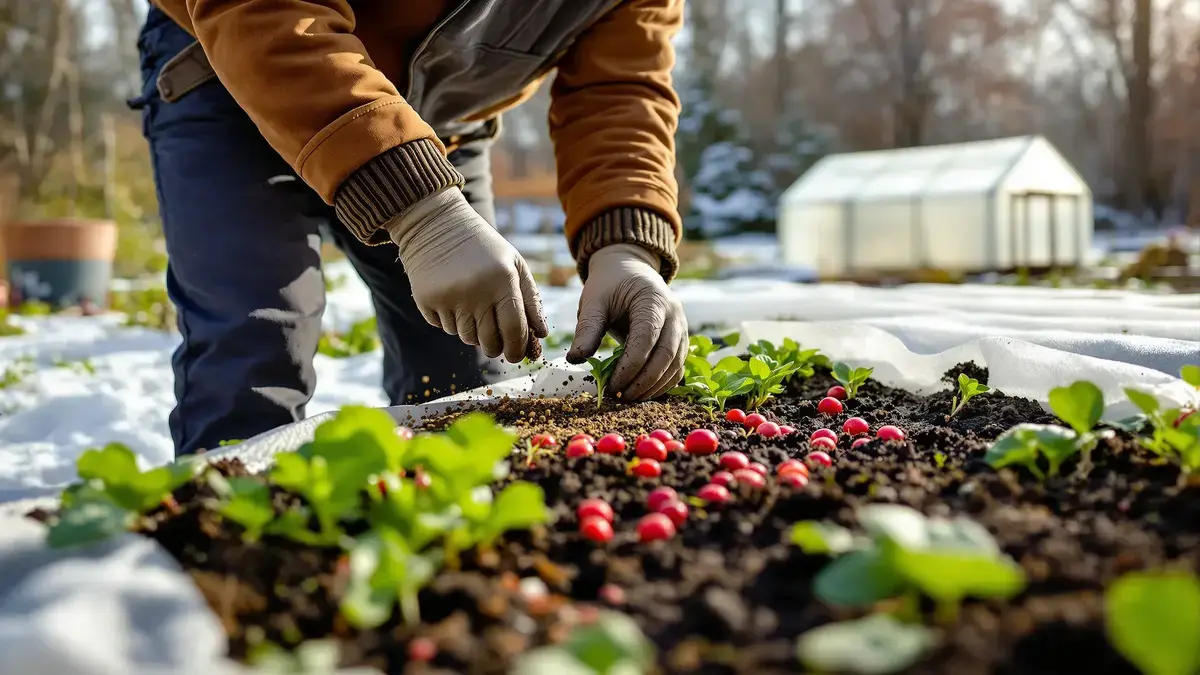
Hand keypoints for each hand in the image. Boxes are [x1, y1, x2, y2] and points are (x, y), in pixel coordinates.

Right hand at [387, 188, 548, 362]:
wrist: (437, 224)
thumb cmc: (484, 247)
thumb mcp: (514, 264)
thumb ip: (531, 299)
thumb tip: (541, 335)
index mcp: (502, 280)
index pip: (514, 330)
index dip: (517, 348)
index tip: (518, 356)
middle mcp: (475, 291)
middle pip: (489, 342)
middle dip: (497, 348)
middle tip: (498, 344)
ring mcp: (449, 297)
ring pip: (466, 338)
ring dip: (474, 333)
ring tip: (474, 311)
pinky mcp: (427, 301)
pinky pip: (445, 327)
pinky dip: (453, 321)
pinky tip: (454, 299)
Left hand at [566, 244, 686, 400]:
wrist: (630, 271)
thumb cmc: (610, 285)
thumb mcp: (594, 301)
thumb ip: (587, 329)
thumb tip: (575, 359)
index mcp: (653, 300)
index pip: (646, 338)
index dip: (630, 366)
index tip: (611, 385)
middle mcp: (674, 314)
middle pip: (666, 355)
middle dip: (644, 382)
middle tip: (620, 398)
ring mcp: (682, 327)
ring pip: (676, 364)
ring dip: (654, 387)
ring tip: (628, 398)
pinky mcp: (681, 340)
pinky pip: (678, 367)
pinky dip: (663, 384)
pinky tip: (642, 393)